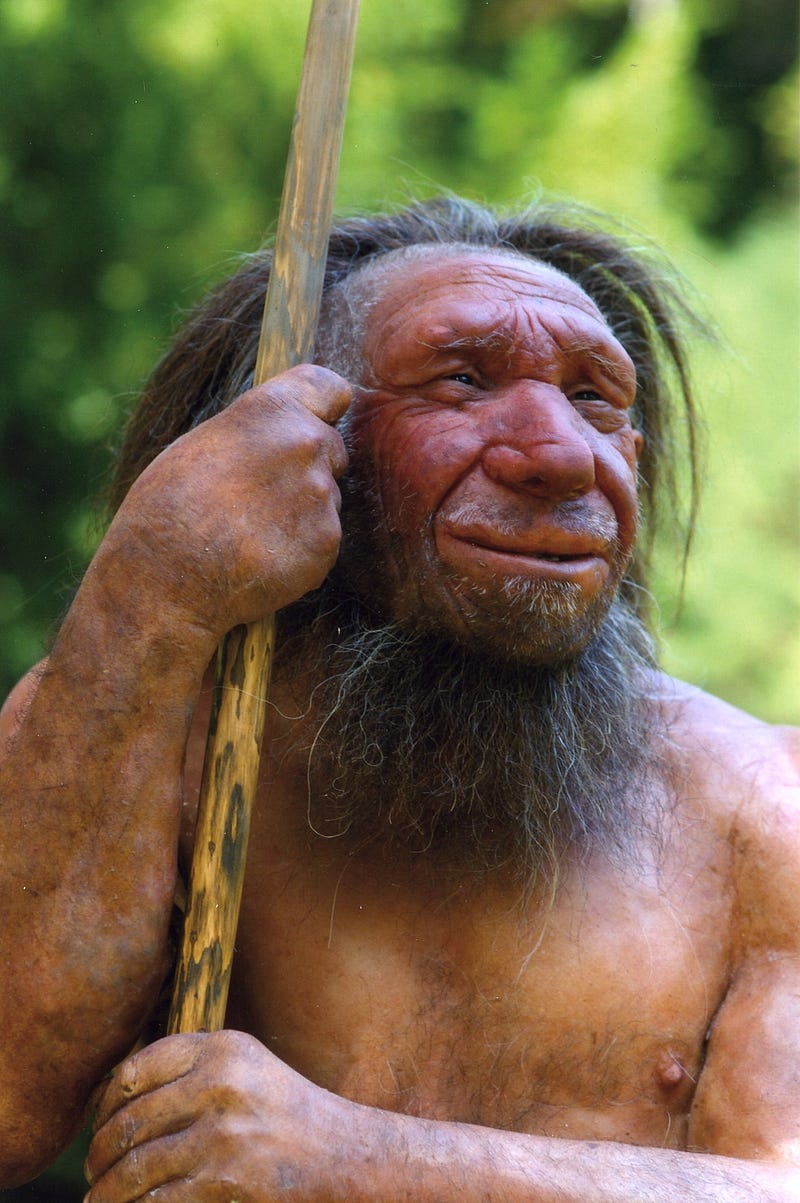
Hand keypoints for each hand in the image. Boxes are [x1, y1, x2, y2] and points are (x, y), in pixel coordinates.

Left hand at [85, 1030, 348, 1201]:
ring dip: (107, 1189)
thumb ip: (192, 1067)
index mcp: (223, 1048)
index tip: (100, 1124)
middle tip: (93, 1168)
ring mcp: (222, 1135)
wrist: (346, 1158)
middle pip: (129, 1120)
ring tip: (100, 1197)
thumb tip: (115, 1092)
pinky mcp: (224, 1182)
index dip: (107, 1102)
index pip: (136, 1069)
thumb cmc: (287, 1114)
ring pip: (134, 1166)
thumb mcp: (247, 1068)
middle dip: (100, 1152)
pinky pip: (155, 1200)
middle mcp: (220, 1084)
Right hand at [104, 364, 350, 640]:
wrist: (166, 578)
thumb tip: (283, 433)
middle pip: (331, 447)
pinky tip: (262, 557)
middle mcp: (305, 444)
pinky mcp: (327, 542)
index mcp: (271, 409)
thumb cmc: (168, 509)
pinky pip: (324, 539)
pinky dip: (301, 549)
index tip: (316, 420)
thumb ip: (255, 431)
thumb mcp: (204, 443)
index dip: (324, 407)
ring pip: (327, 497)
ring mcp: (320, 495)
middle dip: (308, 467)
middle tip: (260, 496)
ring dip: (302, 513)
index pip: (330, 387)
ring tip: (251, 532)